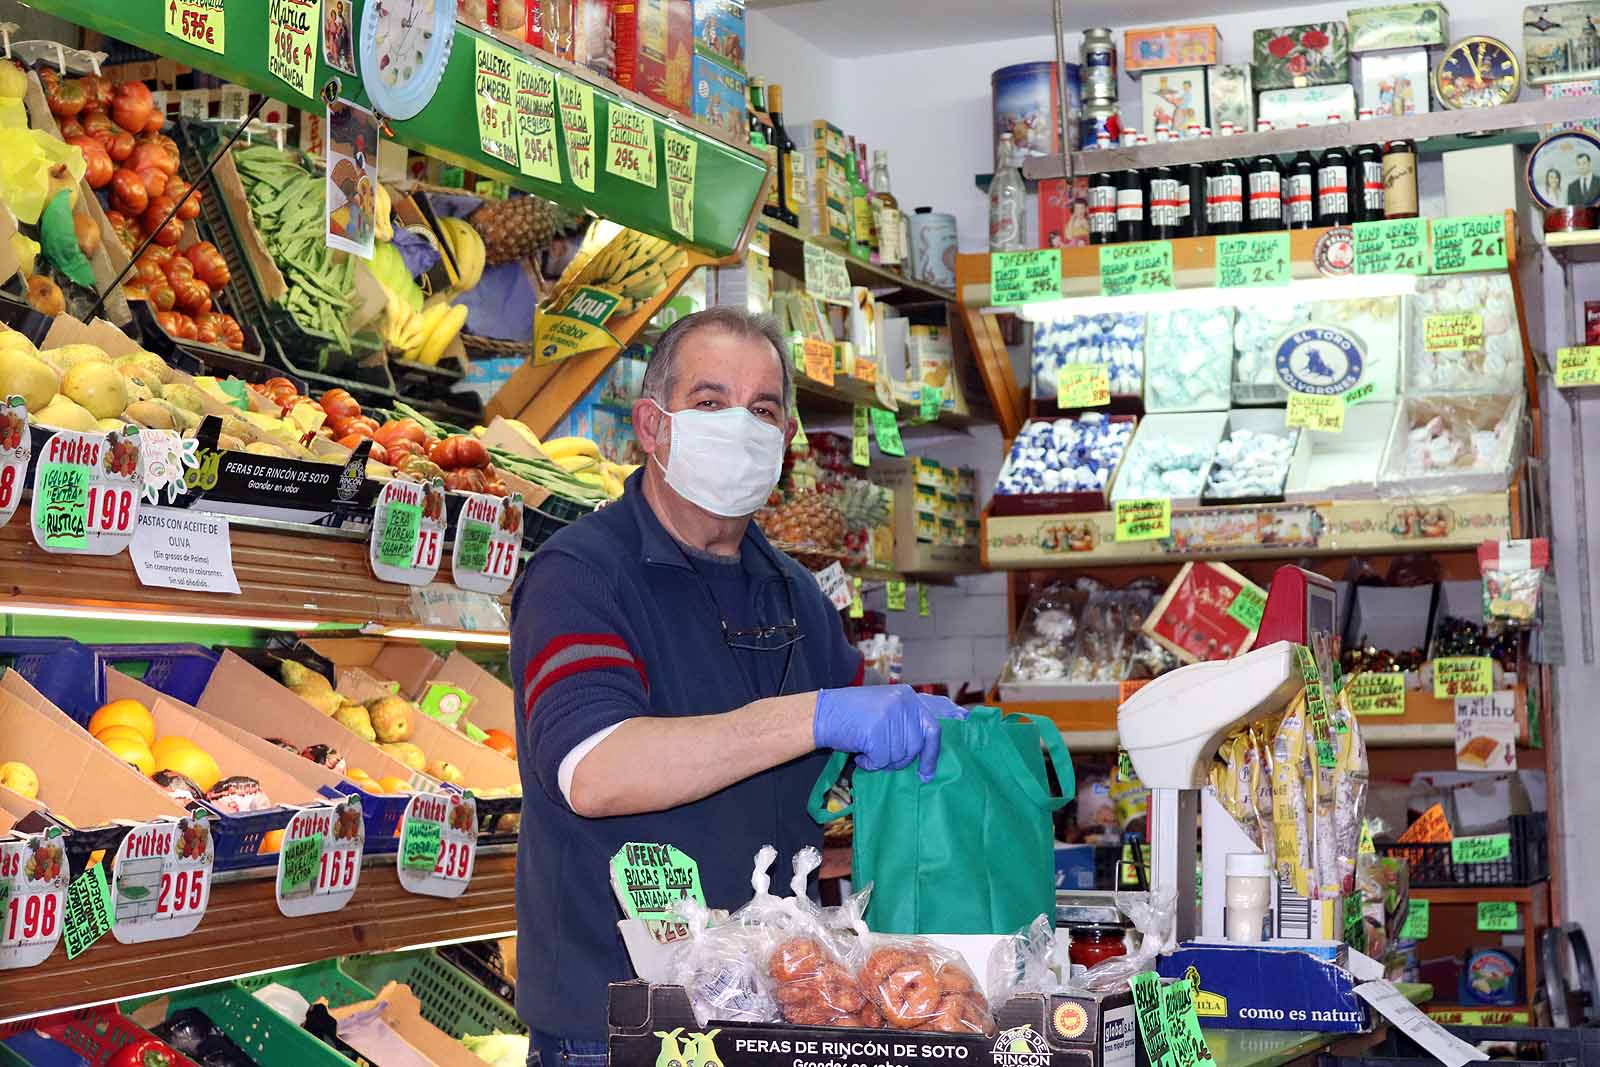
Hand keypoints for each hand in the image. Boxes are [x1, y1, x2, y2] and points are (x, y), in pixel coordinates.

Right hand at [813, 685, 968, 781]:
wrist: (822, 713)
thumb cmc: (852, 715)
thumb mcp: (885, 708)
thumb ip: (906, 722)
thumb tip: (927, 747)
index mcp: (908, 697)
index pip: (934, 725)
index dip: (936, 749)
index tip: (933, 769)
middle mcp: (904, 703)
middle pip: (919, 745)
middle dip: (906, 759)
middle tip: (893, 763)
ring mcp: (891, 715)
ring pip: (900, 755)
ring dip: (883, 761)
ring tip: (867, 750)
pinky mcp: (877, 730)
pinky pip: (882, 760)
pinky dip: (870, 764)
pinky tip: (859, 753)